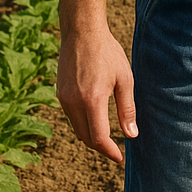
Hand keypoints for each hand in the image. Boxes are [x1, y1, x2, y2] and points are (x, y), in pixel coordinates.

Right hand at [56, 25, 136, 162]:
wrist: (82, 33)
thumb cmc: (108, 53)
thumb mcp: (125, 79)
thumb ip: (127, 108)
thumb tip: (132, 135)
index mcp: (92, 100)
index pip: (99, 137)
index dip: (109, 151)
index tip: (119, 158)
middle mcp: (74, 103)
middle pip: (85, 137)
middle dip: (100, 147)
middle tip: (115, 151)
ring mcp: (64, 99)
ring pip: (76, 129)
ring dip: (90, 136)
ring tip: (107, 138)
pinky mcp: (59, 94)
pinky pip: (71, 117)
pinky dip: (83, 124)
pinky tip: (94, 119)